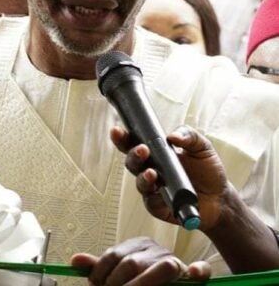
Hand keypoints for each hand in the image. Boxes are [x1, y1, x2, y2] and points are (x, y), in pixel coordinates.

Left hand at [71, 236, 210, 284]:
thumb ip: (99, 268)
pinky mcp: (192, 274)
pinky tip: (191, 274)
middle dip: (117, 283)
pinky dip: (197, 272)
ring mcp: (175, 261)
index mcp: (137, 245)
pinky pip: (200, 270)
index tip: (96, 284)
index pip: (114, 255)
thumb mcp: (117, 273)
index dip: (102, 272)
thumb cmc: (138, 279)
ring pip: (162, 268)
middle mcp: (156, 250)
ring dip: (143, 284)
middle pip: (133, 263)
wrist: (164, 284)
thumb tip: (74, 261)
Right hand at [111, 124, 228, 231]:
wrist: (220, 198)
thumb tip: (172, 136)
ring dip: (143, 177)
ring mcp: (153, 189)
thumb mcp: (203, 147)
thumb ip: (189, 136)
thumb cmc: (208, 171)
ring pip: (140, 183)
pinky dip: (154, 199)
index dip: (122, 137)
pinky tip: (161, 194)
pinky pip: (151, 203)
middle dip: (133, 155)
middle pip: (131, 162)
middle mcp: (150, 170)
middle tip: (142, 150)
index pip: (133, 143)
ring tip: (152, 173)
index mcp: (156, 153)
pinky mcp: (159, 207)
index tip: (117, 130)